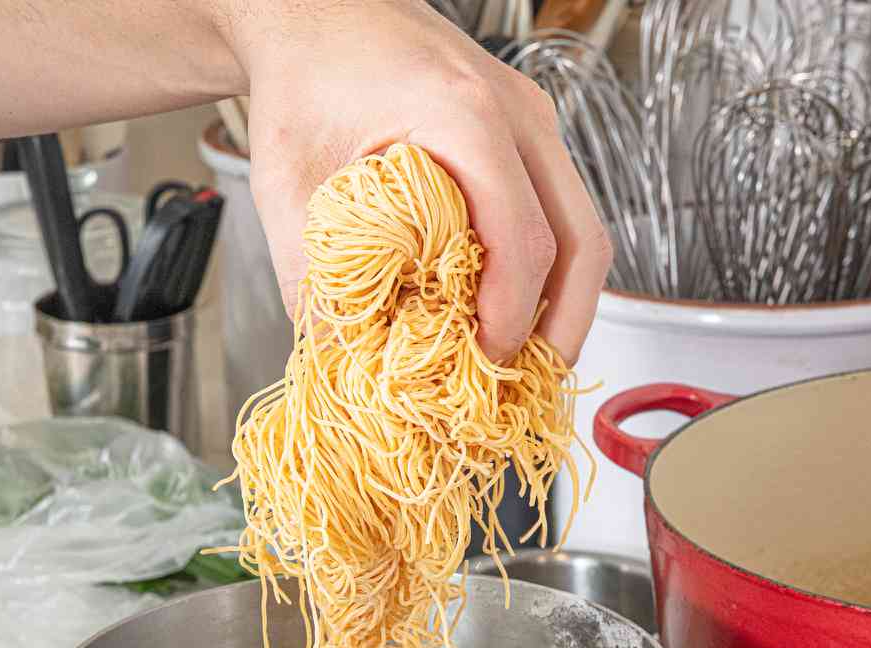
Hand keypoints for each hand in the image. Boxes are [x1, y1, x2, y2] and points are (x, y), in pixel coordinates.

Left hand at [231, 0, 610, 362]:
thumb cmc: (305, 77)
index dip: (510, 318)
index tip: (482, 367)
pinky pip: (556, 211)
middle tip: (530, 387)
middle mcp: (516, 113)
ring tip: (524, 363)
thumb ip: (310, 279)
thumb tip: (340, 362)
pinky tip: (508, 312)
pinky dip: (544, 270)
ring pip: (580, 226)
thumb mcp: (289, 186)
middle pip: (581, 239)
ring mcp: (530, 120)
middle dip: (563, 327)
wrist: (314, 11)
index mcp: (464, 116)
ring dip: (561, 303)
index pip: (521, 238)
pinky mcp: (524, 132)